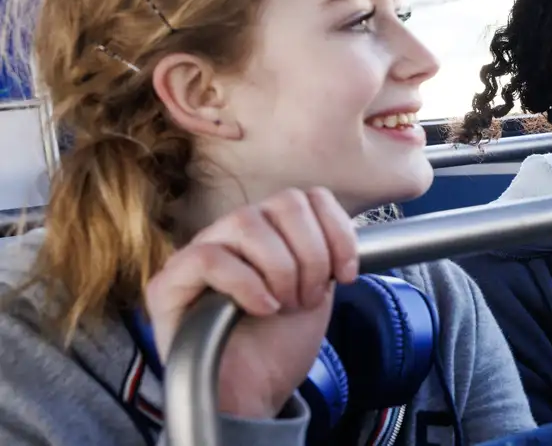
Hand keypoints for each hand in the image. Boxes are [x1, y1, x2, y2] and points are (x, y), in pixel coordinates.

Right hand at [145, 187, 358, 418]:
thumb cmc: (279, 344)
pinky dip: (246, 282)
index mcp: (269, 231)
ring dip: (281, 269)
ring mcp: (197, 253)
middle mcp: (232, 234)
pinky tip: (262, 308)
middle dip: (312, 255)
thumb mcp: (317, 288)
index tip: (345, 275)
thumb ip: (324, 251)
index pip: (307, 196)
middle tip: (308, 298)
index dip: (336, 230)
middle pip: (285, 202)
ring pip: (247, 222)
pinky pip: (209, 258)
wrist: (255, 393)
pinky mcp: (168, 284)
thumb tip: (343, 230)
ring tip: (285, 305)